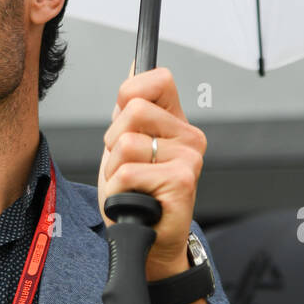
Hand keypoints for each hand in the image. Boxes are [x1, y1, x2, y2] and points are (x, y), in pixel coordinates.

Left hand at [98, 63, 207, 281]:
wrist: (148, 240)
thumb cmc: (137, 194)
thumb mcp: (126, 144)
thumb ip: (130, 107)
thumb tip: (135, 64)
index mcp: (177, 121)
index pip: (158, 78)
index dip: (130, 92)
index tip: (124, 115)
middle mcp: (189, 136)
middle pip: (133, 110)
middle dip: (113, 140)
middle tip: (125, 164)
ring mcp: (189, 158)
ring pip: (126, 143)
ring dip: (114, 169)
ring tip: (129, 185)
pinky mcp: (182, 181)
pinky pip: (128, 172)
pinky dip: (118, 190)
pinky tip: (134, 200)